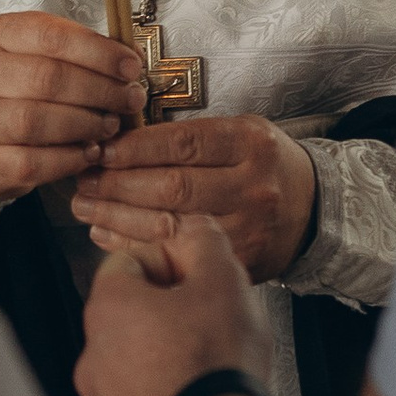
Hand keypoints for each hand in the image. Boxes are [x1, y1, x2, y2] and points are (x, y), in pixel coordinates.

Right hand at [0, 10, 145, 200]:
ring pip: (37, 121)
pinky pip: (33, 162)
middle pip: (48, 78)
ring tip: (110, 125)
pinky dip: (69, 159)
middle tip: (130, 99)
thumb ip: (82, 52)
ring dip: (86, 124)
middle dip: (100, 90)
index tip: (131, 66)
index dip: (98, 52)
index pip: (52, 36)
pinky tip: (89, 152)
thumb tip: (130, 59)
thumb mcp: (42, 55)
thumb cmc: (18, 89)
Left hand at [73, 111, 320, 280]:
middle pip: (174, 186)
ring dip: (119, 216)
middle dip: (119, 184)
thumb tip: (120, 140)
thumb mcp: (239, 133)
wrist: (312, 208)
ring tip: (86, 206)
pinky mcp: (241, 262)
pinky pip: (179, 255)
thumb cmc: (261, 163)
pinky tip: (108, 234)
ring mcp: (248, 228)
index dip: (136, 147)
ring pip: (173, 225)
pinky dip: (137, 245)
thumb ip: (191, 137)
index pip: (184, 142)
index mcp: (250, 142)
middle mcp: (252, 185)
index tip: (101, 148)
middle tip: (83, 179)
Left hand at [76, 214, 268, 395]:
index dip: (169, 260)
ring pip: (133, 362)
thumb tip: (195, 229)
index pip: (129, 260)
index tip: (197, 276)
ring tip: (206, 364)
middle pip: (130, 312)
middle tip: (208, 318)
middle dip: (168, 310)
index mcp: (108, 308)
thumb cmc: (215, 365)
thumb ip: (204, 240)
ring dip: (163, 356)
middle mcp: (93, 356)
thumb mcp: (222, 278)